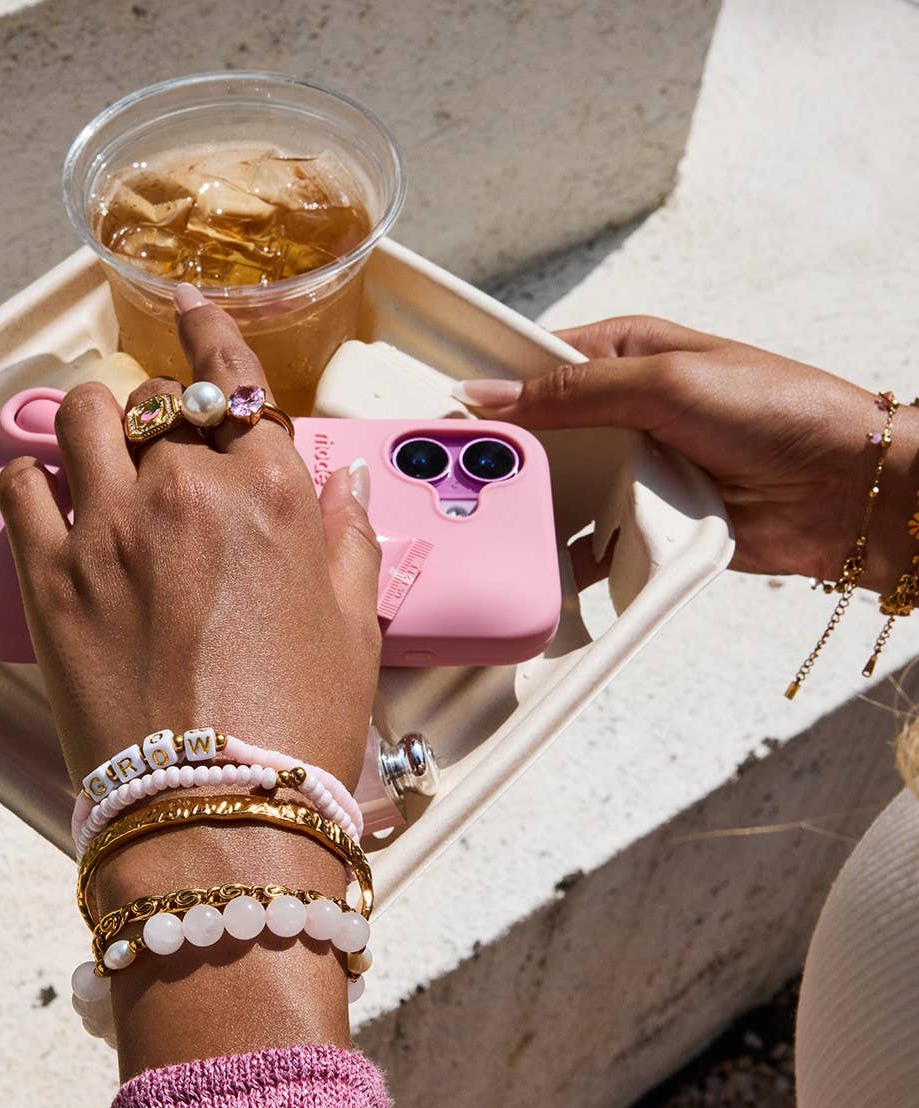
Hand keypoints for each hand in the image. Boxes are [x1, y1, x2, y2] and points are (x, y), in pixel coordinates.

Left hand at [0, 282, 380, 1072]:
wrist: (216, 809)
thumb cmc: (300, 724)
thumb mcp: (354, 628)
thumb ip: (346, 540)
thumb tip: (340, 486)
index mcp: (268, 493)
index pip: (233, 383)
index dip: (210, 336)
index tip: (192, 312)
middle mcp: (184, 489)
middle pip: (157, 403)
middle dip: (164, 414)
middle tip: (164, 443)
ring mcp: (108, 528)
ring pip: (80, 418)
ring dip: (95, 422)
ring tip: (102, 453)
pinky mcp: (49, 576)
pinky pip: (23, 485)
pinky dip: (37, 478)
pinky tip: (53, 498)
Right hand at [457, 316, 918, 589]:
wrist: (846, 491)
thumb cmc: (780, 412)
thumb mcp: (667, 383)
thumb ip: (575, 391)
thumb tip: (494, 392)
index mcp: (625, 356)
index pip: (538, 367)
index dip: (494, 392)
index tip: (451, 420)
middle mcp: (624, 411)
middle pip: (541, 433)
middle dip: (509, 457)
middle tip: (465, 479)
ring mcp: (633, 467)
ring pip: (561, 488)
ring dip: (538, 506)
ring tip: (499, 521)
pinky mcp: (646, 518)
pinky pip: (591, 536)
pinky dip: (570, 551)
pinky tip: (546, 561)